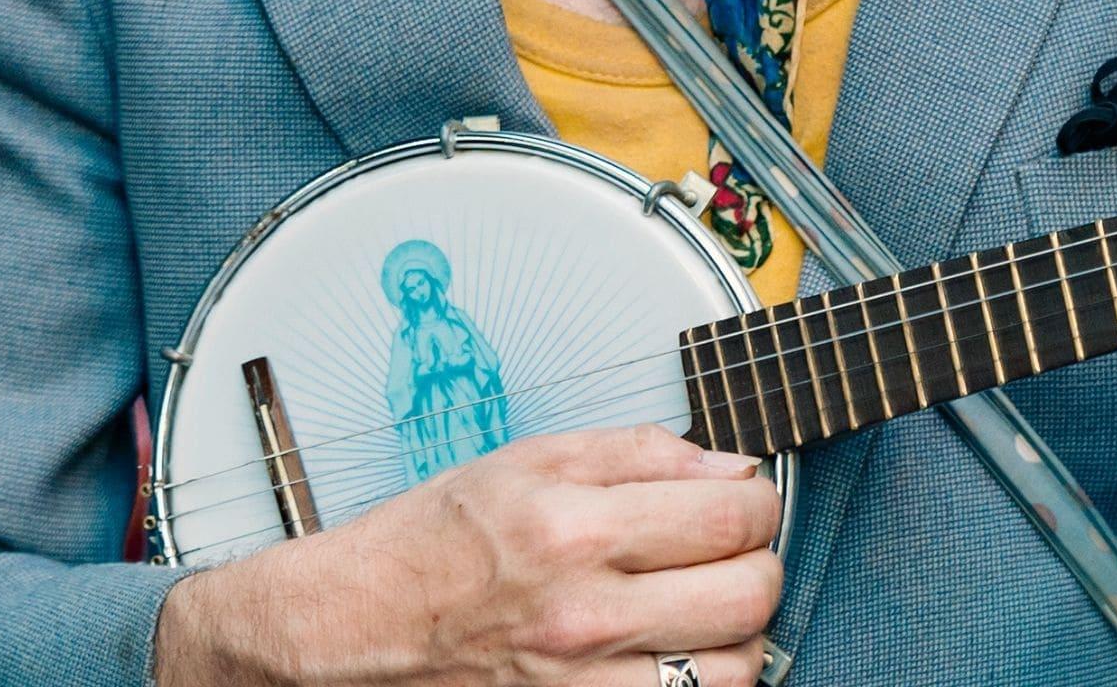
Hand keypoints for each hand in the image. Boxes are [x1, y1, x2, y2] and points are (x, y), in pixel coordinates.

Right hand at [151, 425, 781, 686]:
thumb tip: (727, 466)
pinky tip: (677, 651)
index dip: (758, 501)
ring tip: (704, 605)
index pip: (730, 516)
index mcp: (572, 527)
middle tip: (731, 549)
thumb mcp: (528, 461)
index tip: (744, 499)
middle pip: (750, 593)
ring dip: (738, 633)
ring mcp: (586, 685)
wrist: (358, 626)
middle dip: (758, 561)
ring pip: (737, 668)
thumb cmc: (434, 543)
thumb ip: (637, 454)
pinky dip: (701, 680)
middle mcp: (585, 614)